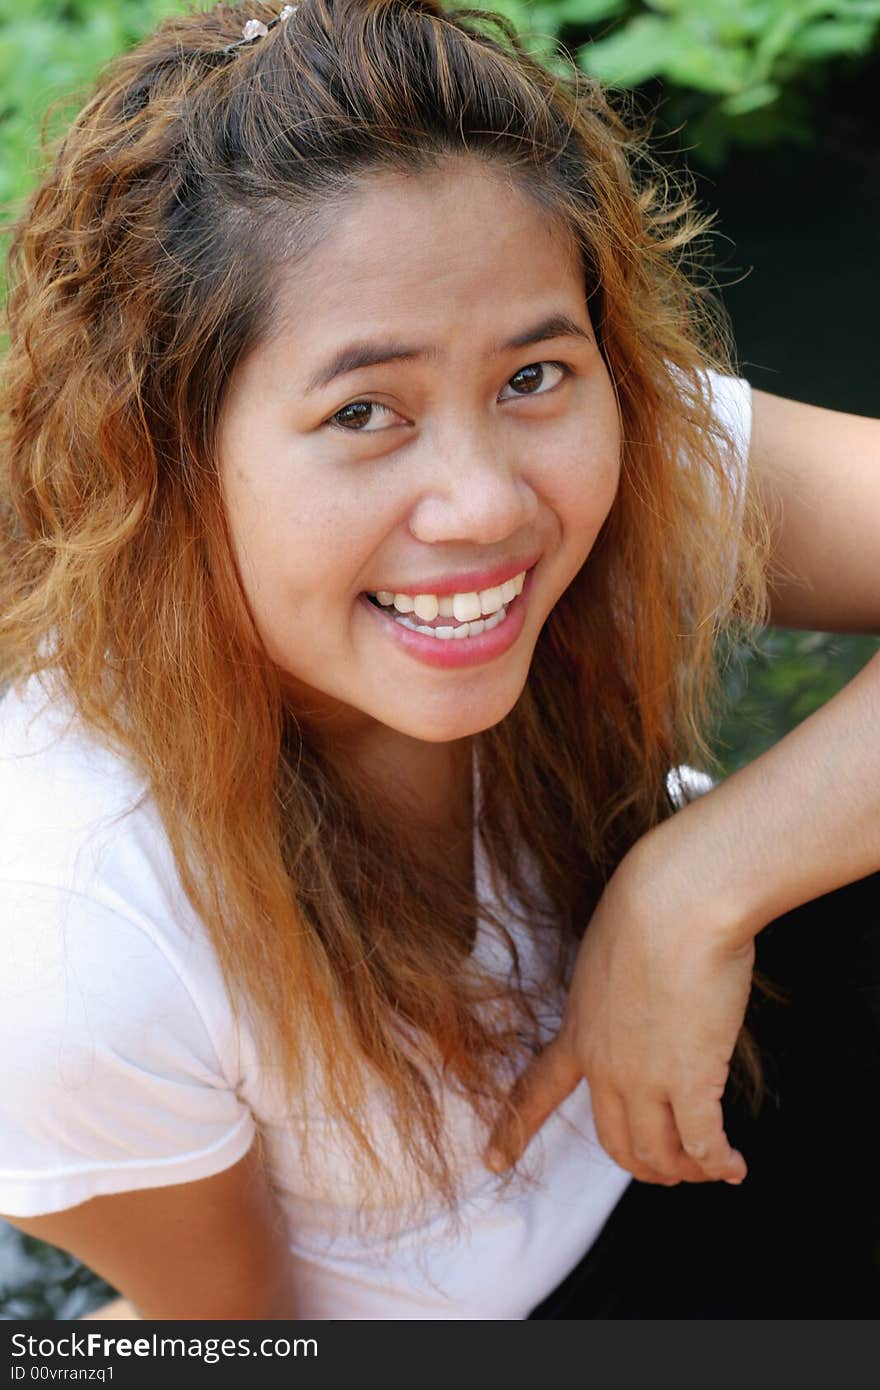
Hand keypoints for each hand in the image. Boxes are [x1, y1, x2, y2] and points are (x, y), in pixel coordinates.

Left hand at [484, 831, 755, 1185]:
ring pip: (658, 1153)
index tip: (493, 1160)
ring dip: (685, 1168)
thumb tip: (645, 992)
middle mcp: (605, 1065)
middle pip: (616, 1141)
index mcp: (578, 1030)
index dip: (514, 1129)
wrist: (676, 901)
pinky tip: (735, 1167)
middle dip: (647, 1162)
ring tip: (710, 1166)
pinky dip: (719, 1163)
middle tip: (674, 1167)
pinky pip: (703, 1143)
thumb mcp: (611, 955)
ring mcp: (646, 1077)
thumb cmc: (650, 908)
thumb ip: (619, 990)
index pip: (535, 1090)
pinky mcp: (692, 1079)